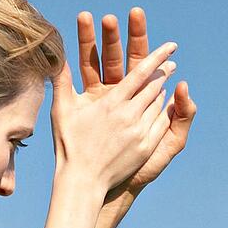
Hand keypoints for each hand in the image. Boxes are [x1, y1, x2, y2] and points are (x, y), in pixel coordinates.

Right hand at [77, 8, 196, 197]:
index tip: (171, 46)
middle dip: (163, 73)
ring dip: (163, 91)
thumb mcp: (62, 110)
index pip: (142, 72)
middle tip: (170, 64)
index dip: (158, 56)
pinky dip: (162, 111)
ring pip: (158, 104)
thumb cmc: (68, 144)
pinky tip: (160, 107)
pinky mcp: (145, 147)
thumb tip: (55, 54)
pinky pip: (159, 123)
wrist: (82, 181)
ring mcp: (140, 132)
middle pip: (154, 86)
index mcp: (111, 103)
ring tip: (164, 84)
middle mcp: (129, 115)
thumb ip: (62, 80)